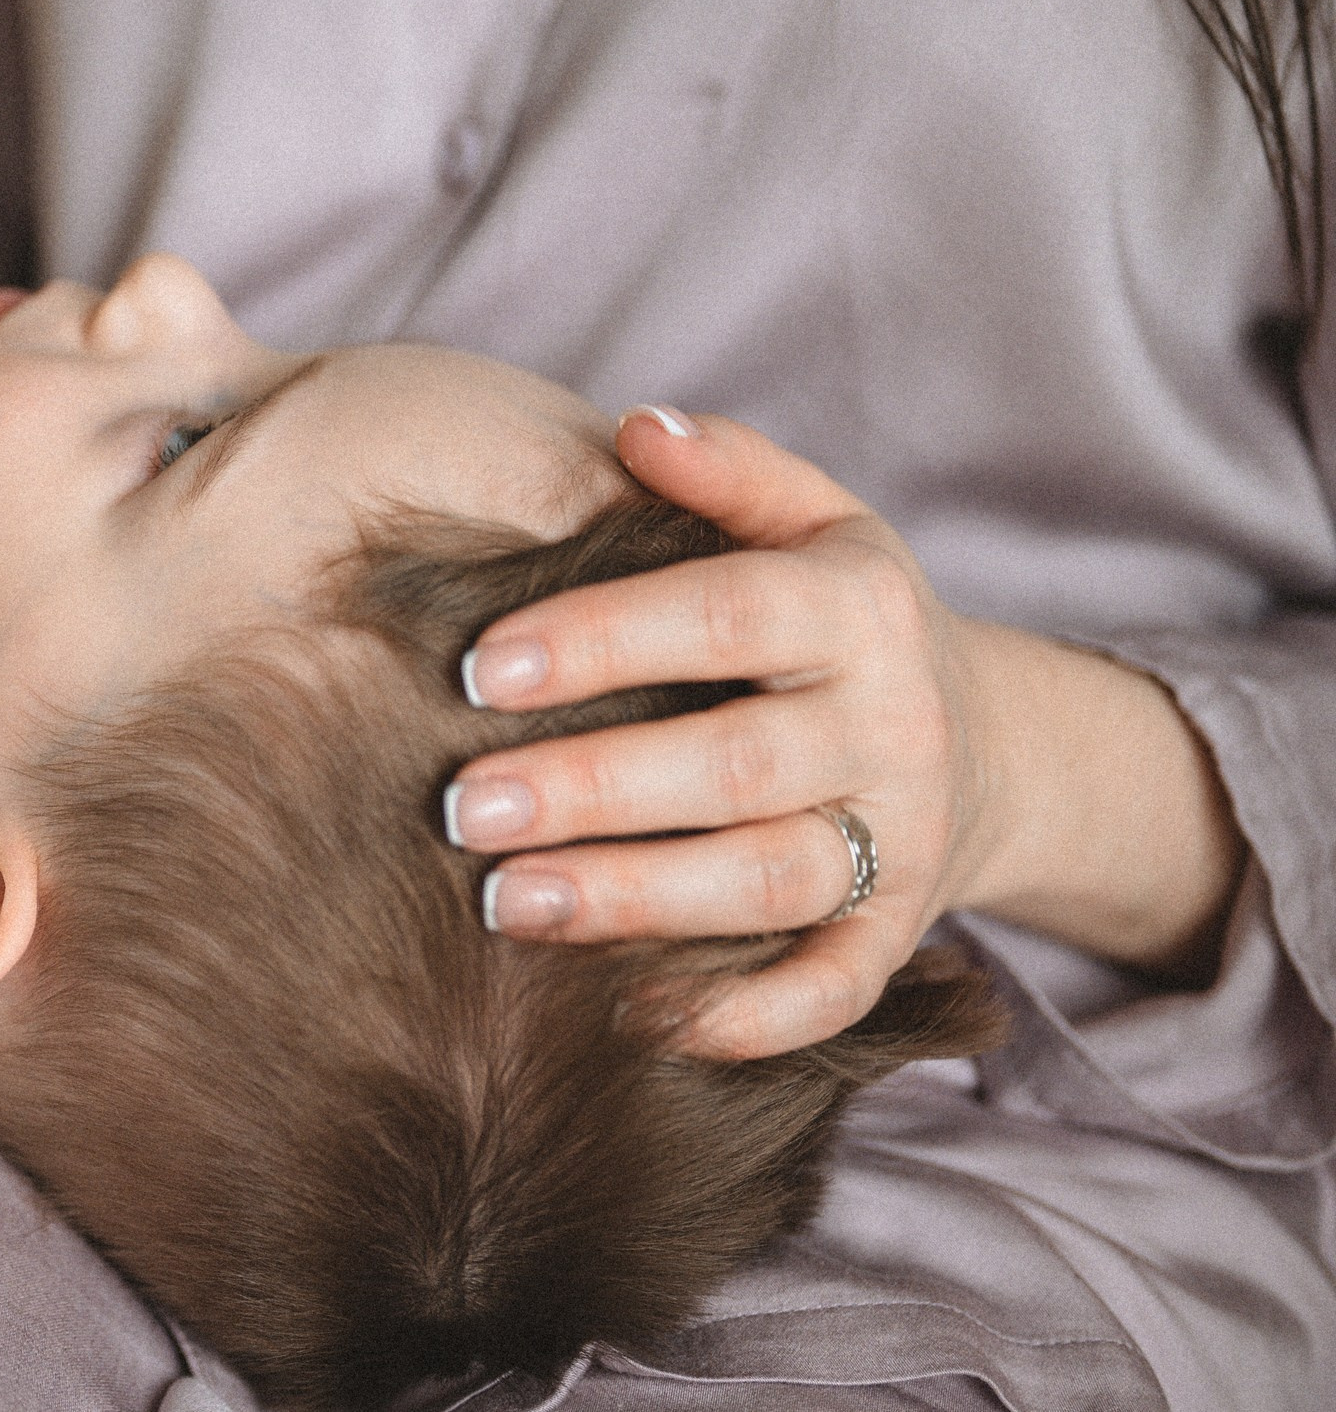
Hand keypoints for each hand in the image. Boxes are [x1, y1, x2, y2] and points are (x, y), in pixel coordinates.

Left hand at [443, 407, 1007, 1060]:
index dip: (602, 639)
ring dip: (636, 899)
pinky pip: (831, 992)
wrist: (984, 741)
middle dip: (593, 788)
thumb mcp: (810, 519)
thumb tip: (634, 428)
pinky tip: (632, 1016)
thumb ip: (728, 470)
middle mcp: (892, 726)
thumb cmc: (836, 617)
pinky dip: (744, 1018)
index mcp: (859, 607)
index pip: (725, 614)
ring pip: (771, 881)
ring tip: (505, 902)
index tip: (477, 667)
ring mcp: (903, 842)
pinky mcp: (899, 938)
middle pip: (737, 763)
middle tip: (462, 804)